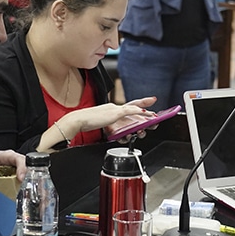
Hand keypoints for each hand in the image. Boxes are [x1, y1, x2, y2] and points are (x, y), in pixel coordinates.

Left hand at [0, 149, 26, 199]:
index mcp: (7, 156)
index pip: (19, 159)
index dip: (22, 168)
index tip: (20, 178)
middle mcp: (15, 161)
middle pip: (26, 167)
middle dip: (27, 178)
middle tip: (23, 189)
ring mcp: (18, 168)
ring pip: (27, 174)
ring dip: (25, 184)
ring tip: (21, 193)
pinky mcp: (17, 175)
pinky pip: (23, 180)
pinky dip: (21, 187)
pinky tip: (18, 193)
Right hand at [40, 98, 156, 150]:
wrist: (78, 121)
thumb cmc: (86, 124)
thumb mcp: (103, 126)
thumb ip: (112, 128)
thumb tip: (120, 134)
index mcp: (112, 111)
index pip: (129, 106)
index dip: (140, 104)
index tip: (150, 101)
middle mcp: (115, 108)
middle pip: (134, 108)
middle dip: (147, 111)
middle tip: (156, 115)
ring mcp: (115, 110)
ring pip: (135, 112)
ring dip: (145, 117)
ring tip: (153, 121)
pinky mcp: (115, 113)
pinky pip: (130, 111)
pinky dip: (138, 112)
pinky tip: (146, 114)